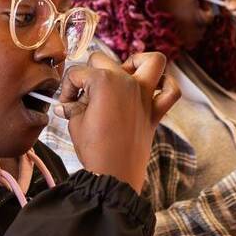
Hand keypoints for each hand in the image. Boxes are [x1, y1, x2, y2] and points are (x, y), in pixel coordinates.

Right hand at [57, 51, 179, 192]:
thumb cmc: (94, 149)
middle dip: (89, 74)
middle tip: (85, 96)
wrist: (114, 175)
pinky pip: (171, 91)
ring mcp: (144, 95)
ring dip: (137, 62)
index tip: (65, 104)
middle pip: (103, 61)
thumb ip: (72, 106)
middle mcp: (126, 82)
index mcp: (103, 81)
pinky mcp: (156, 111)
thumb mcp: (75, 123)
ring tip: (122, 74)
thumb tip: (66, 104)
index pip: (78, 74)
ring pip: (151, 61)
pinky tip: (152, 87)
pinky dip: (165, 85)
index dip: (67, 88)